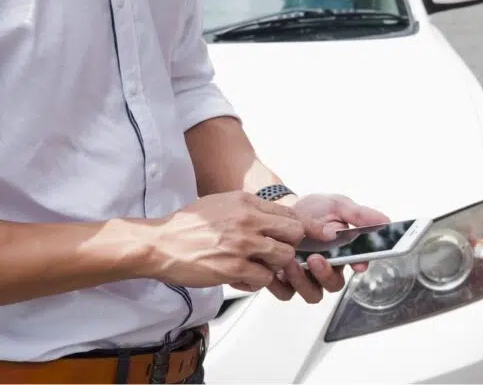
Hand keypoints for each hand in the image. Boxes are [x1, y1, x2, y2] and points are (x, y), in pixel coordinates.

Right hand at [144, 191, 312, 290]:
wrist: (159, 244)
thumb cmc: (188, 226)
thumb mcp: (223, 203)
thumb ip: (252, 210)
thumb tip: (278, 218)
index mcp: (247, 203)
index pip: (291, 214)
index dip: (308, 228)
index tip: (322, 235)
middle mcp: (248, 220)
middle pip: (294, 235)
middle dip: (290, 247)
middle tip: (276, 253)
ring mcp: (241, 244)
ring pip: (283, 258)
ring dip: (274, 266)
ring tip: (256, 265)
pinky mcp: (233, 267)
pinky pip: (264, 278)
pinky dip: (257, 281)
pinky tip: (242, 276)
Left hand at [266, 194, 389, 302]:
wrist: (282, 209)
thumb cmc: (313, 209)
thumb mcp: (337, 205)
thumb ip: (359, 214)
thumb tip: (385, 220)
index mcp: (344, 253)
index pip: (358, 265)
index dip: (359, 265)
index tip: (357, 262)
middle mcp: (327, 269)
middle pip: (334, 285)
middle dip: (326, 275)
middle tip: (316, 258)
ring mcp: (306, 277)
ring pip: (312, 294)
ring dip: (303, 281)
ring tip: (292, 261)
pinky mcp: (285, 282)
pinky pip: (286, 293)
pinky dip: (281, 285)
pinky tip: (277, 268)